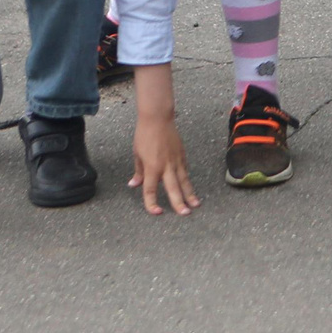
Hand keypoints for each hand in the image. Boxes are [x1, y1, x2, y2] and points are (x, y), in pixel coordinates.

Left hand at [128, 65, 197, 215]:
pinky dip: (187, 181)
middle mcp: (166, 166)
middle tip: (185, 214)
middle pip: (173, 188)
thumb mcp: (137, 154)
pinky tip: (190, 189)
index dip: (152, 203)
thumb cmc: (144, 135)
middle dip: (179, 202)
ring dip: (190, 194)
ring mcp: (176, 160)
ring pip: (184, 181)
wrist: (158, 118)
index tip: (156, 212)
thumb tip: (135, 184)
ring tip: (196, 205)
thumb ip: (139, 172)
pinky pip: (185, 171)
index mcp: (152, 167)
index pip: (151, 190)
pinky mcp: (182, 155)